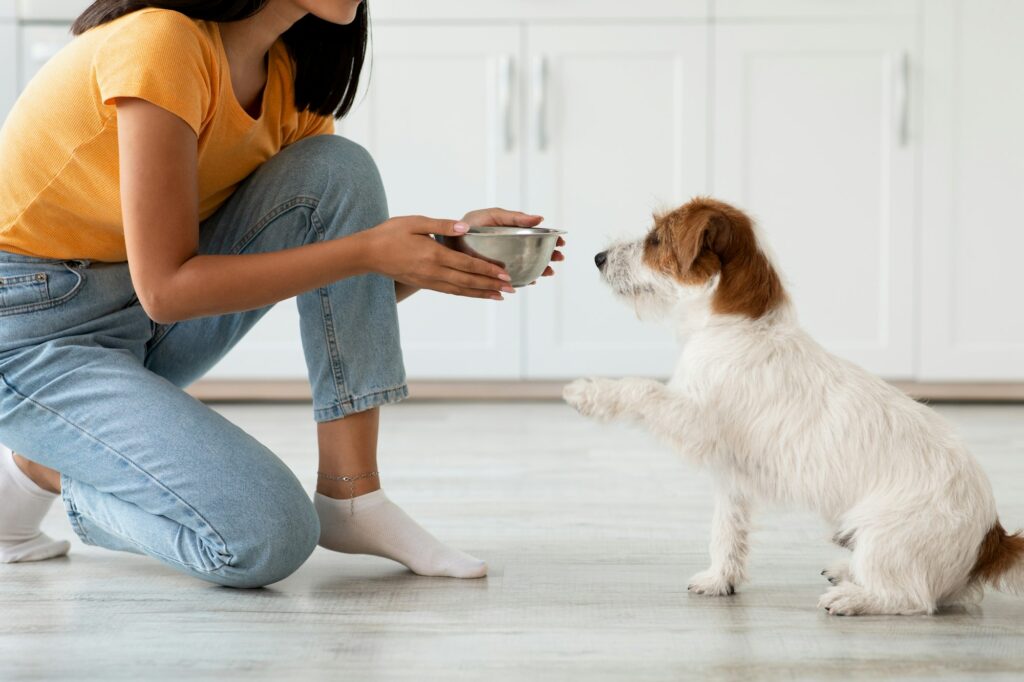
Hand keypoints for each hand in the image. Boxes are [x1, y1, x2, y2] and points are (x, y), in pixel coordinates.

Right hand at [362, 216, 514, 299]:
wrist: (368, 253)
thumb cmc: (390, 233)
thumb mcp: (416, 222)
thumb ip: (442, 225)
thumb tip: (465, 228)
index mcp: (433, 254)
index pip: (467, 264)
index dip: (487, 269)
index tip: (505, 273)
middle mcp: (433, 271)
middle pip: (468, 281)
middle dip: (491, 285)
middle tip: (511, 288)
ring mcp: (428, 281)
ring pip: (460, 290)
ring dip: (481, 294)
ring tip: (500, 296)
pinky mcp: (424, 284)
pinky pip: (450, 292)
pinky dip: (466, 294)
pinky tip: (476, 294)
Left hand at [459, 207, 564, 281]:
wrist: (449, 239)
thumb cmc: (470, 224)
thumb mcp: (493, 216)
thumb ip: (515, 217)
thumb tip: (540, 218)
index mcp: (513, 232)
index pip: (537, 236)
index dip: (550, 239)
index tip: (560, 242)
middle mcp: (511, 248)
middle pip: (536, 253)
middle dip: (549, 256)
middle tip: (558, 259)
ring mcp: (505, 261)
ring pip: (528, 267)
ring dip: (541, 269)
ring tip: (548, 272)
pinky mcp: (496, 274)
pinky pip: (513, 279)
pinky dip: (524, 280)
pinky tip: (530, 280)